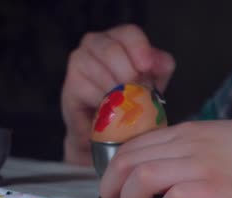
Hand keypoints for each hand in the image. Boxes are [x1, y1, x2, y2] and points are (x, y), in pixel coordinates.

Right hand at [61, 24, 174, 165]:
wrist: (109, 130)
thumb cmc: (132, 99)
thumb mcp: (154, 81)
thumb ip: (160, 67)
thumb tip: (161, 62)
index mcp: (119, 38)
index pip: (129, 33)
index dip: (139, 48)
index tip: (146, 67)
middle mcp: (96, 42)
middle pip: (112, 50)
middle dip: (128, 75)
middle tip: (137, 93)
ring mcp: (79, 60)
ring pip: (100, 71)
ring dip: (117, 91)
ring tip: (124, 104)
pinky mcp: (70, 83)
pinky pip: (89, 90)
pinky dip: (103, 103)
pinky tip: (109, 110)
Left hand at [99, 119, 231, 197]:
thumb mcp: (228, 140)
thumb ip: (197, 150)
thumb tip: (172, 172)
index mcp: (193, 131)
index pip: (134, 144)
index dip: (116, 169)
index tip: (118, 188)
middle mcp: (192, 145)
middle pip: (128, 160)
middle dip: (111, 187)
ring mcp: (203, 167)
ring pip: (139, 178)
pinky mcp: (217, 192)